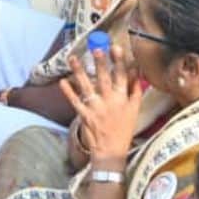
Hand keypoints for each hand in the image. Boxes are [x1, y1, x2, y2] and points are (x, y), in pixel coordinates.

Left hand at [56, 43, 146, 163]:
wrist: (111, 151)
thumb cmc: (124, 130)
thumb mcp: (134, 110)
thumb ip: (135, 90)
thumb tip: (135, 72)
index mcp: (123, 99)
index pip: (121, 76)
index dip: (119, 61)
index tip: (115, 47)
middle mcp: (109, 102)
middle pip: (104, 79)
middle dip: (100, 63)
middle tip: (96, 48)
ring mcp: (95, 109)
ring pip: (87, 87)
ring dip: (79, 72)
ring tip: (73, 58)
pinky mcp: (84, 116)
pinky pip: (75, 101)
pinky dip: (68, 92)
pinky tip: (63, 81)